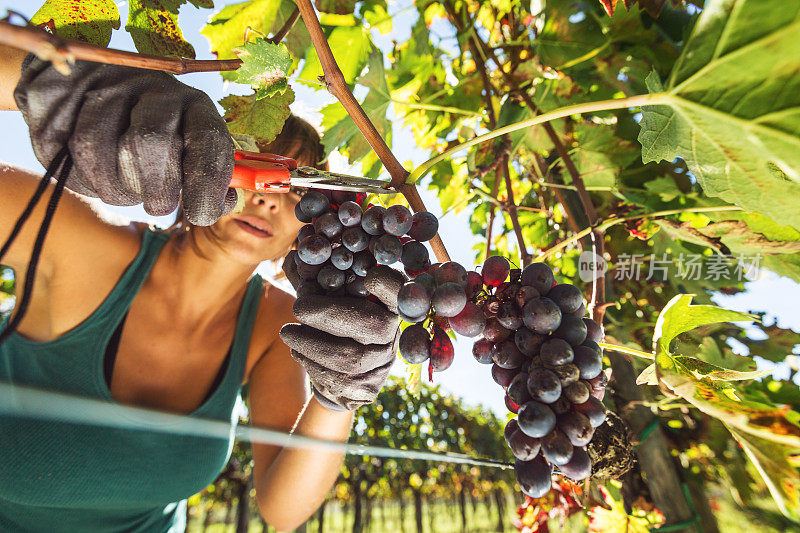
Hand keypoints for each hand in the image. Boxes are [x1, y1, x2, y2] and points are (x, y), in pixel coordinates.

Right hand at [13, 55, 235, 225]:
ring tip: (125, 192)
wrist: (85, 85)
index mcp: (194, 103)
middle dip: (154, 190)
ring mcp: (102, 86)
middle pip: (149, 144)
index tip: (200, 214)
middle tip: (158, 204)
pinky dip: (80, 179)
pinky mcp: (58, 95)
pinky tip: (94, 177)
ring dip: (114, 189)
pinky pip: (61, 151)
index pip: (207, 140)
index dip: (207, 184)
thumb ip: (208, 174)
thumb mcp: (190, 147)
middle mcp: (152, 88)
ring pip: (99, 151)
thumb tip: (220, 205)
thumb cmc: (156, 132)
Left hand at [280, 251, 403, 410]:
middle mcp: (392, 333)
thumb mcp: (325, 296)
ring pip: (347, 356)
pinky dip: (308, 360)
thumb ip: (314, 277)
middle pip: (371, 324)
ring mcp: (381, 364)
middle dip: (329, 313)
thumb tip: (292, 255)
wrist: (340, 375)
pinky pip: (334, 377)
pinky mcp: (365, 389)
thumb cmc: (331, 323)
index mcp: (387, 304)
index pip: (399, 291)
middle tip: (298, 307)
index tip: (371, 276)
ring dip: (309, 341)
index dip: (389, 284)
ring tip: (287, 332)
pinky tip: (299, 350)